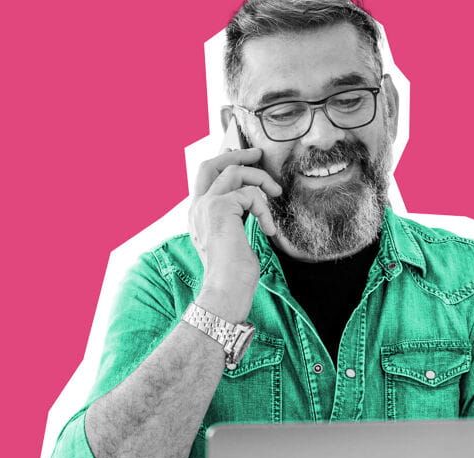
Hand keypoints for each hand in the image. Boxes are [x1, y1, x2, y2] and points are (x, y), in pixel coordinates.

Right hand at [189, 147, 281, 320]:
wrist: (226, 288)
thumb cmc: (233, 273)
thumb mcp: (233, 238)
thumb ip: (235, 217)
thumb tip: (249, 200)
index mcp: (198, 215)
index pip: (205, 177)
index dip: (223, 162)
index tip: (240, 156)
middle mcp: (197, 207)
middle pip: (211, 165)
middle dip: (236, 155)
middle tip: (257, 154)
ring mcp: (206, 206)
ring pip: (234, 172)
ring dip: (260, 179)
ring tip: (276, 193)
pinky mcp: (220, 207)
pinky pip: (250, 194)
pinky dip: (265, 210)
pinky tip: (268, 229)